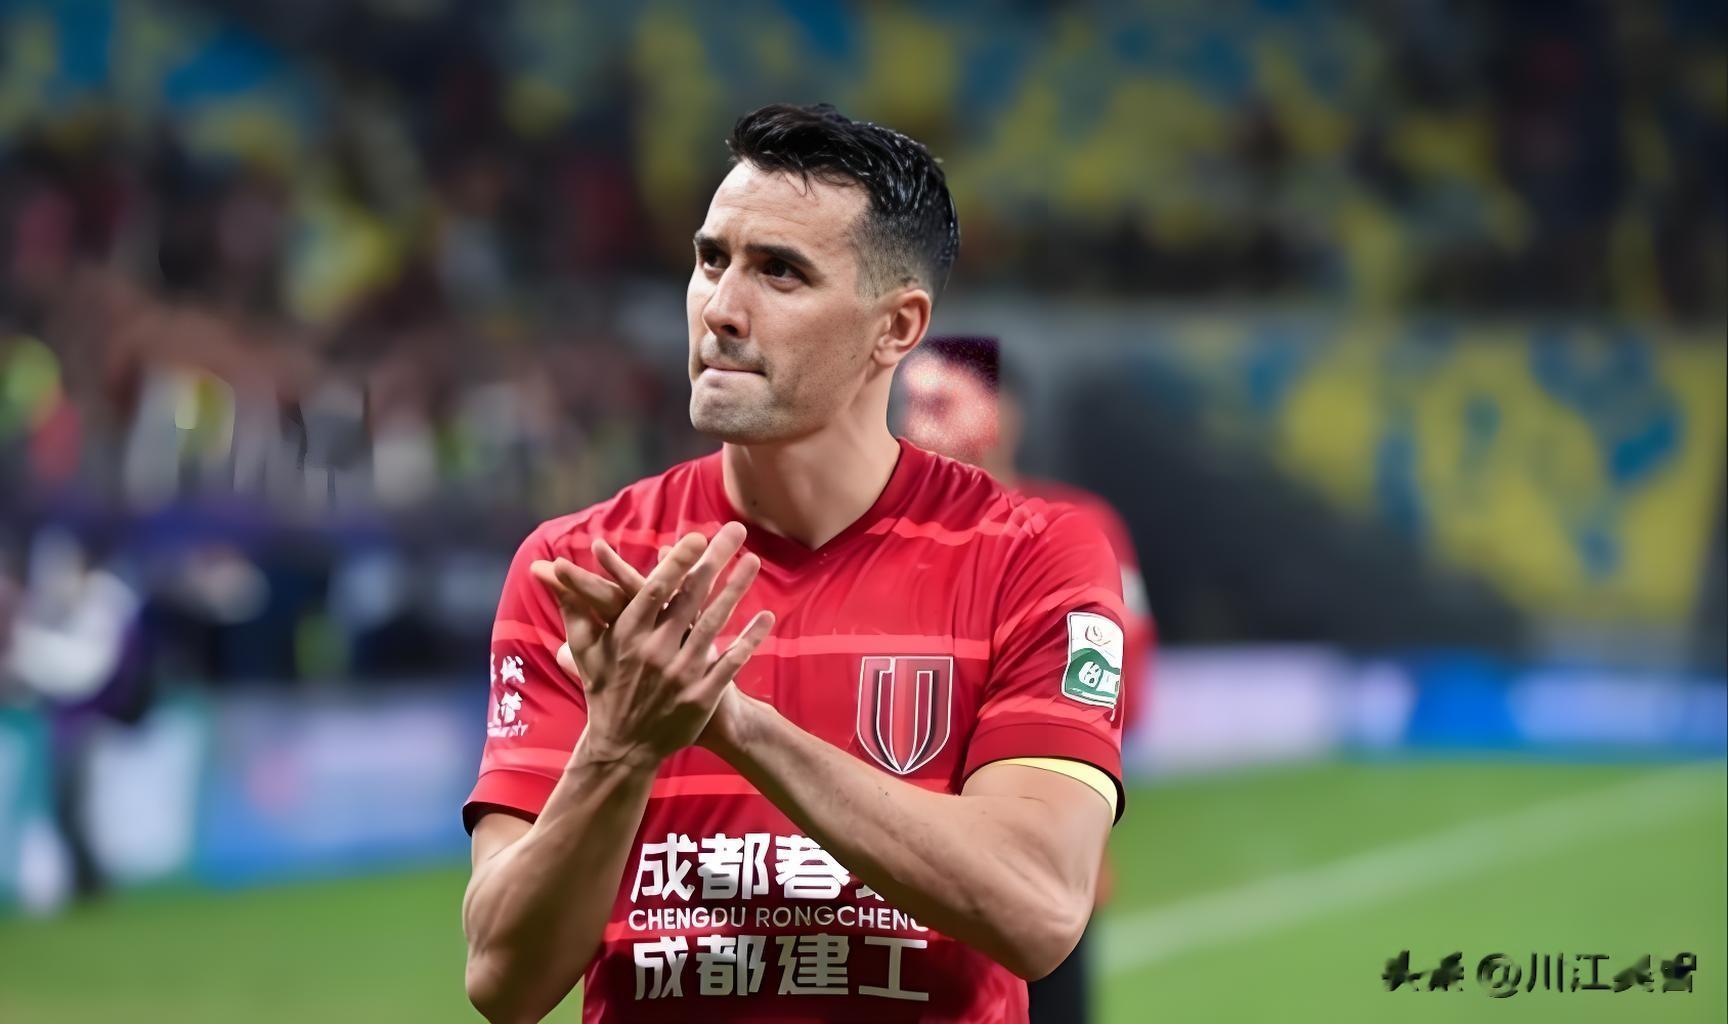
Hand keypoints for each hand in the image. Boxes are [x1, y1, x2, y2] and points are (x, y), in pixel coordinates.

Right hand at [530, 522, 773, 770]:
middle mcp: (654, 652)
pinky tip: (766, 616)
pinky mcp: (701, 697)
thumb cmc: (603, 690)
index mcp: (627, 636)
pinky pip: (730, 662)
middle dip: (714, 562)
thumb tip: (548, 571)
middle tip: (735, 531)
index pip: (654, 591)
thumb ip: (573, 608)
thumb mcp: (585, 650)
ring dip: (736, 590)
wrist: (622, 747)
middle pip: (690, 598)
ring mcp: (680, 675)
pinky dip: (749, 638)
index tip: (696, 537)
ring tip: (753, 561)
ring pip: (713, 624)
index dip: (675, 563)